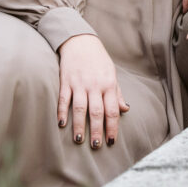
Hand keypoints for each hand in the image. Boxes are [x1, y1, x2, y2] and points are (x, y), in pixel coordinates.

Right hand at [57, 34, 129, 148]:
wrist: (80, 40)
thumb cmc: (98, 60)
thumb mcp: (111, 73)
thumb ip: (117, 93)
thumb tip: (125, 109)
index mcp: (108, 84)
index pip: (112, 110)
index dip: (112, 127)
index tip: (111, 141)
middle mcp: (94, 85)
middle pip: (97, 111)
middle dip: (97, 130)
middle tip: (96, 146)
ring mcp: (79, 83)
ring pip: (80, 107)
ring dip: (79, 125)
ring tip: (79, 140)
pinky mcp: (66, 80)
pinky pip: (64, 98)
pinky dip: (62, 111)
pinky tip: (61, 123)